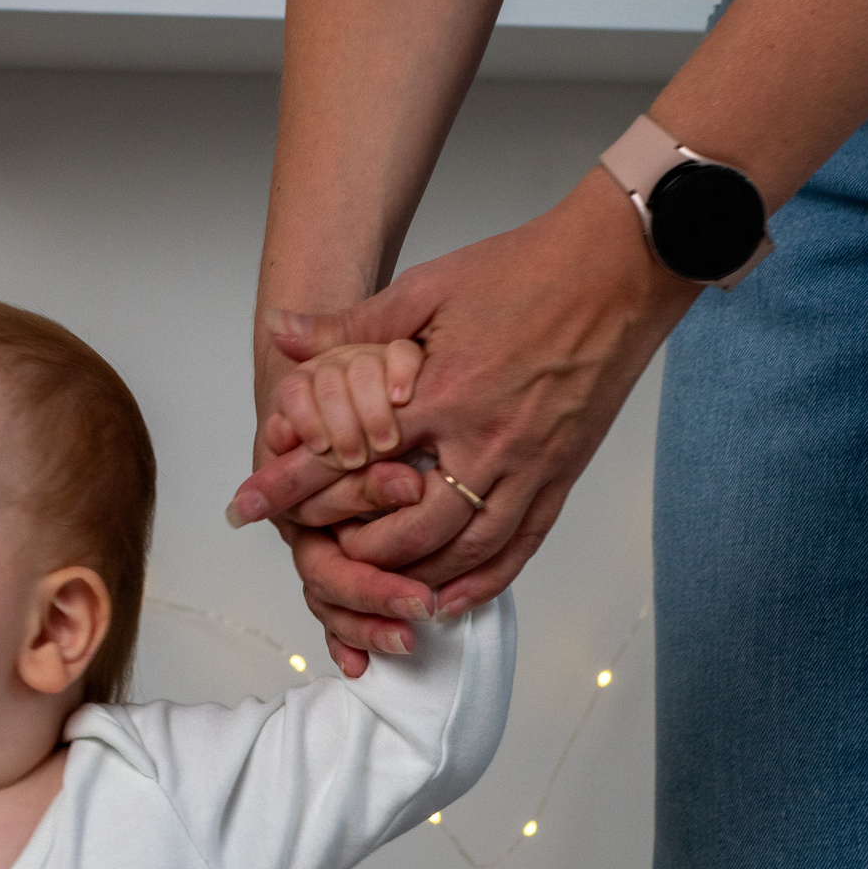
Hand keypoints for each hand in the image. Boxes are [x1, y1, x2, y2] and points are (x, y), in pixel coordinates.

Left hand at [234, 168, 698, 663]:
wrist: (620, 268)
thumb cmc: (526, 269)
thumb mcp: (428, 287)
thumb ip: (354, 325)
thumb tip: (283, 335)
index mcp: (443, 392)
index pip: (348, 453)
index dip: (291, 483)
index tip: (247, 504)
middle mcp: (485, 441)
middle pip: (406, 526)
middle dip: (353, 545)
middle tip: (316, 549)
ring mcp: (528, 466)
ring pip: (463, 550)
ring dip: (414, 576)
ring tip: (376, 586)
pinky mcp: (560, 476)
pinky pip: (518, 548)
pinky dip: (481, 582)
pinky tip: (450, 599)